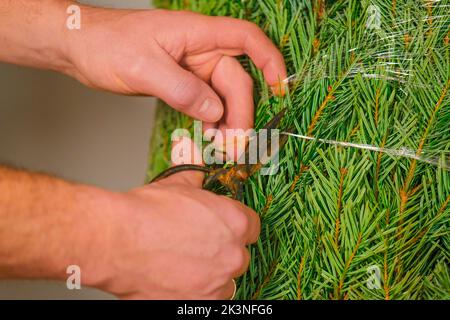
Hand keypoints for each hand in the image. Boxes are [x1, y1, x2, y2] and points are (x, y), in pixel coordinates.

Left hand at [64, 7, 286, 131]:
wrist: (78, 47)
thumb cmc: (105, 45)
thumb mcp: (143, 68)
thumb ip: (182, 90)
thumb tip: (214, 112)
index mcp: (196, 33)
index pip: (246, 38)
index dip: (269, 59)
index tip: (280, 87)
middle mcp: (198, 49)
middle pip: (235, 78)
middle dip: (240, 111)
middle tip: (235, 143)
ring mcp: (190, 67)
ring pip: (221, 95)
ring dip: (227, 120)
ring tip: (224, 147)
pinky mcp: (181, 82)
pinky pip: (205, 102)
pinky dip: (210, 120)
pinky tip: (210, 137)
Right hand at [95, 169, 258, 299]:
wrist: (117, 241)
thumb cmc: (144, 214)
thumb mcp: (176, 185)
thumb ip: (195, 182)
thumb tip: (197, 178)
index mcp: (235, 222)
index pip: (252, 227)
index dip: (236, 228)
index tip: (225, 231)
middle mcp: (232, 254)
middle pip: (238, 256)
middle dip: (222, 253)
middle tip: (197, 249)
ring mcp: (216, 283)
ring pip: (223, 282)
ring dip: (210, 276)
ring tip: (183, 266)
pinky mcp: (197, 304)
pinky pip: (205, 299)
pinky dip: (193, 293)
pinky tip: (174, 280)